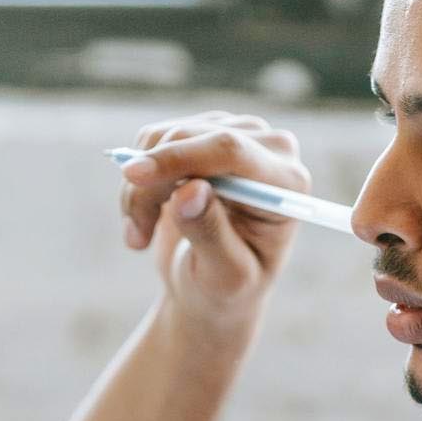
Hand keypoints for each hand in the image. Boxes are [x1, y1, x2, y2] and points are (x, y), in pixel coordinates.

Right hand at [117, 112, 309, 327]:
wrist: (213, 284)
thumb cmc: (227, 288)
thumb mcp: (223, 277)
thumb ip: (210, 234)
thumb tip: (190, 188)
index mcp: (288, 182)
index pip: (230, 150)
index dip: (180, 158)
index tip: (133, 176)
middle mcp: (269, 148)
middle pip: (191, 137)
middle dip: (150, 186)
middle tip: (136, 236)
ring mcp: (236, 134)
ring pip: (163, 137)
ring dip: (139, 189)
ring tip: (141, 233)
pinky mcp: (204, 131)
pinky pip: (153, 140)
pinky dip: (139, 180)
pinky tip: (145, 215)